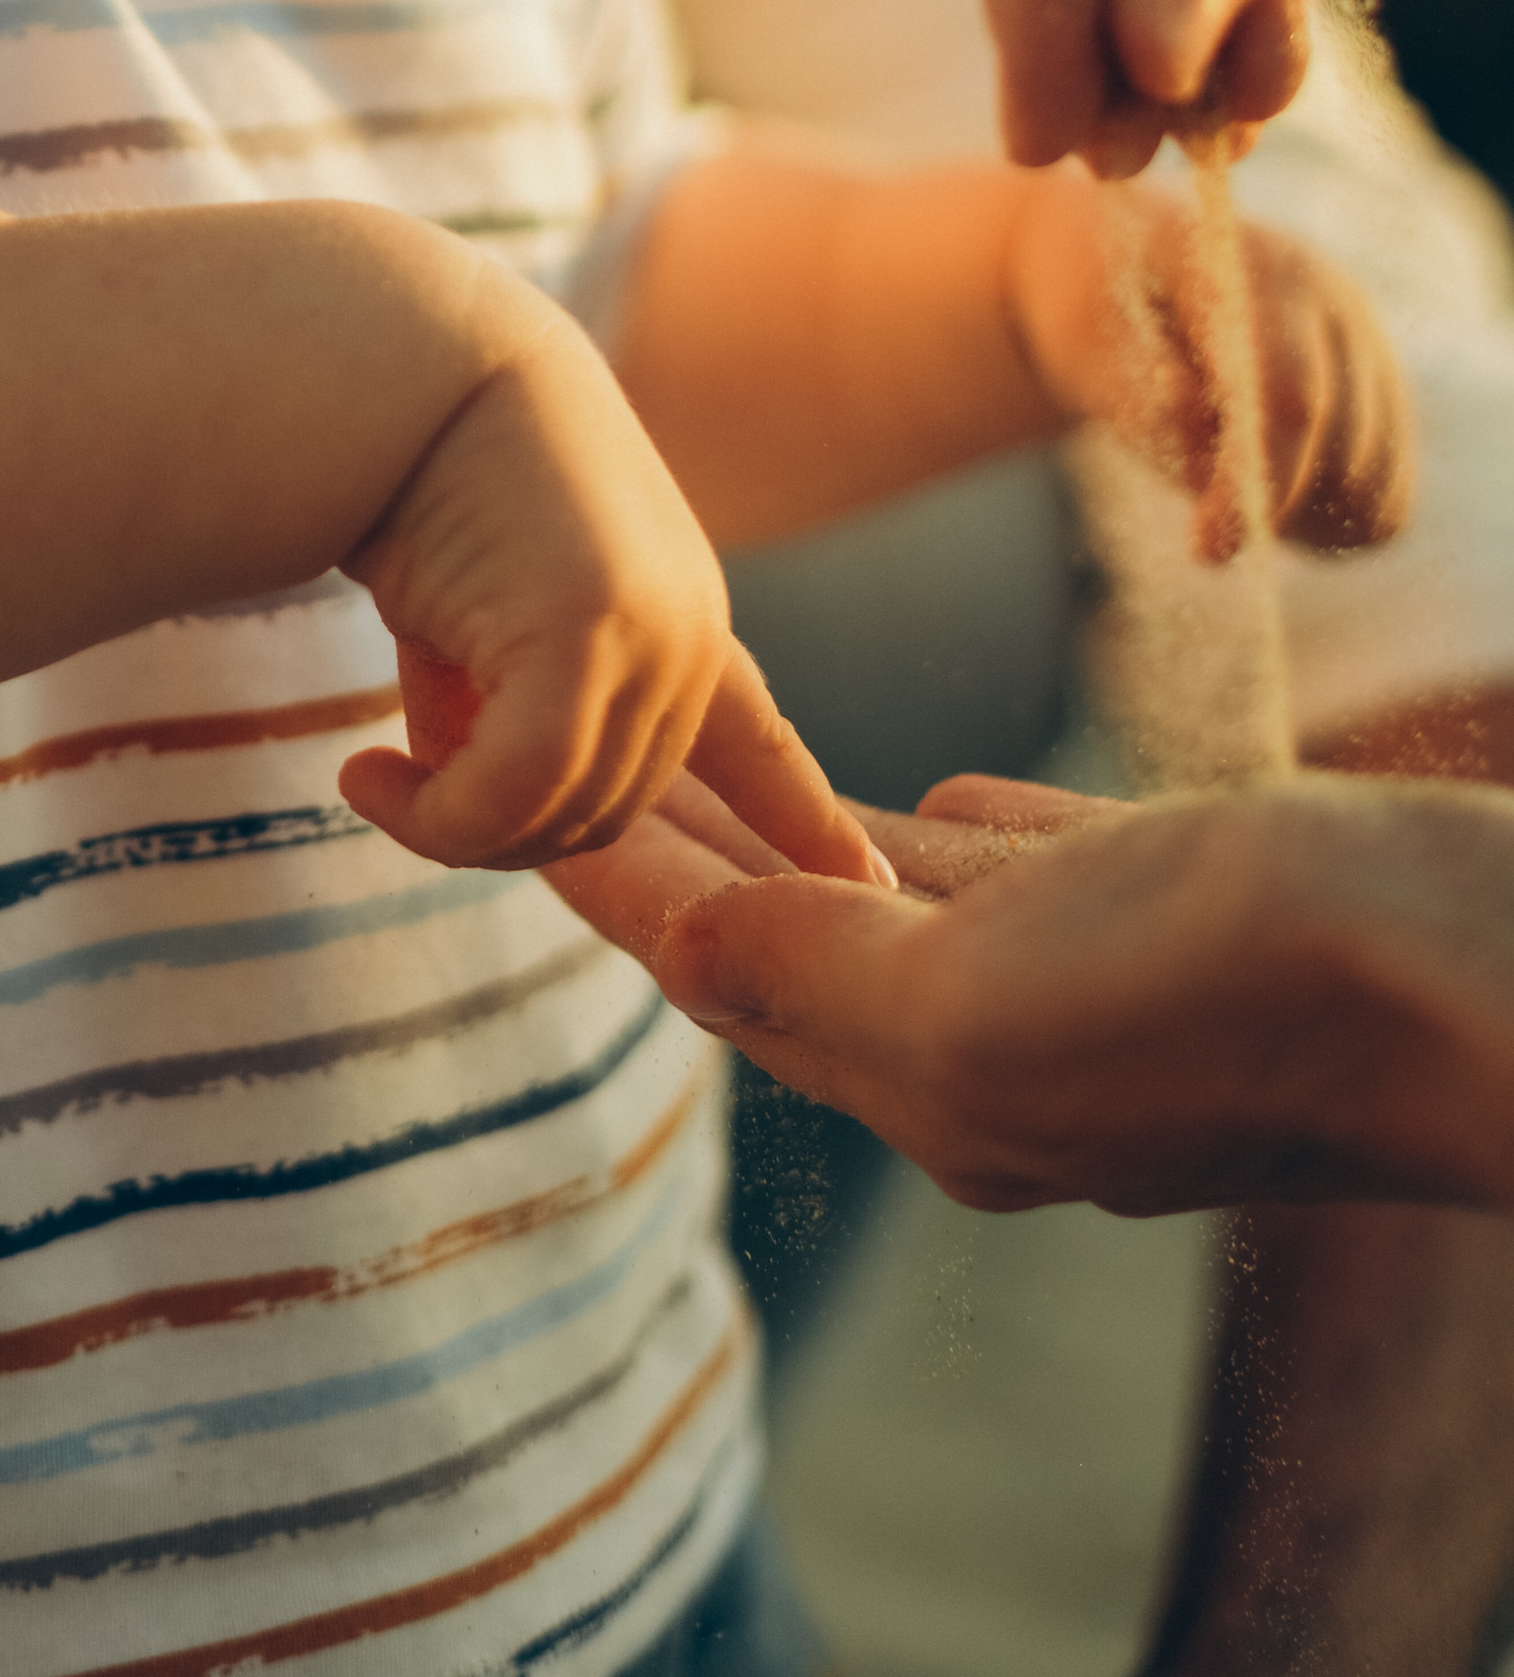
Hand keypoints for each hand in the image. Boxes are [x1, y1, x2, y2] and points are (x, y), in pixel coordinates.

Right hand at [334, 304, 883, 881]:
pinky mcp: (586, 634)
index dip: (805, 816)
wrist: (411, 359)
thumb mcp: (480, 602)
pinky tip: (364, 779)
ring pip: (565, 814)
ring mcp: (651, 632)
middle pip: (614, 815)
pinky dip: (437, 816)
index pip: (758, 738)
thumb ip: (500, 696)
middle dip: (507, 829)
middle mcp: (687, 630)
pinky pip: (515, 792)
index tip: (868, 874)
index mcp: (682, 613)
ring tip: (373, 779)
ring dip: (456, 828)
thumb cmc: (426, 464)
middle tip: (403, 793)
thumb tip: (454, 786)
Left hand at [550, 771, 1513, 1219]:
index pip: (684, 942)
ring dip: (764, 823)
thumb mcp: (994, 1001)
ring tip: (660, 744)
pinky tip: (918, 803)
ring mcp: (1087, 983)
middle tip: (482, 723)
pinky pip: (1017, 879)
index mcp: (922, 1065)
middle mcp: (988, 1037)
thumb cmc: (1254, 989)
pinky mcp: (1180, 915)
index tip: (384, 773)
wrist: (1489, 983)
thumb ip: (826, 978)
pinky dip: (941, 839)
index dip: (540, 848)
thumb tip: (683, 955)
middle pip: (756, 917)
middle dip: (626, 828)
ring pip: (879, 892)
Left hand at [1004, 165, 1410, 555]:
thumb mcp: (1086, 347)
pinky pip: (1387, 500)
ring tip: (1228, 497)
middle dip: (1274, 509)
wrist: (1126, 273)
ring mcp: (1369, 348)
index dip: (1257, 484)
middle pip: (1342, 446)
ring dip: (1306, 521)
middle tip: (1203, 530)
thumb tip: (1196, 432)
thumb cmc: (1093, 311)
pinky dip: (1335, 526)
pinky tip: (1271, 502)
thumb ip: (1139, 396)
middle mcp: (1332, 303)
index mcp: (1260, 273)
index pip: (1288, 397)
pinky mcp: (1384, 397)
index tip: (1206, 551)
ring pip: (1374, 482)